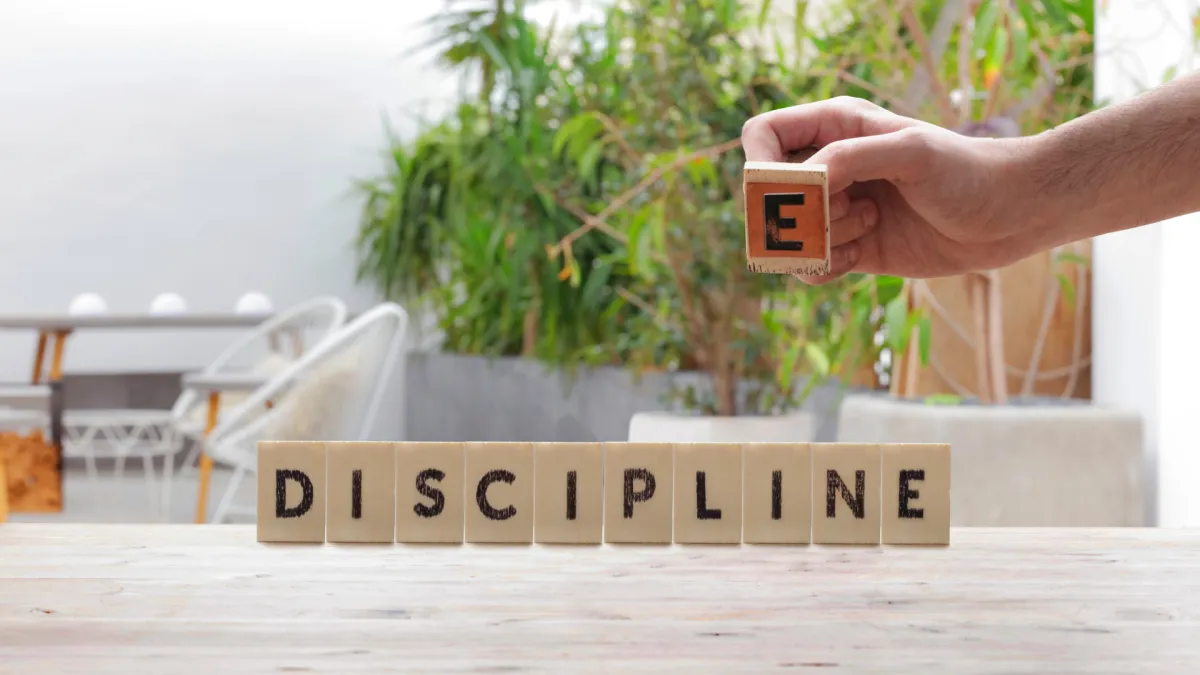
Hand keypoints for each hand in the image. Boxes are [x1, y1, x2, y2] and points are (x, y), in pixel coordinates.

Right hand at [741, 97, 1035, 282]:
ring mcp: (836, 209)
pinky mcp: (849, 247)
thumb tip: (800, 182)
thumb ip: (851, 158)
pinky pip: (807, 266)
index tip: (792, 188)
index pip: (761, 135)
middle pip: (765, 192)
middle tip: (845, 209)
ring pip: (784, 234)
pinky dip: (824, 267)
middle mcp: (829, 165)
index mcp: (836, 126)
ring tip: (870, 225)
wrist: (1009, 217)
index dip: (760, 164)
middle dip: (796, 210)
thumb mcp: (912, 153)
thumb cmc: (968, 173)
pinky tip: (863, 255)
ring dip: (818, 238)